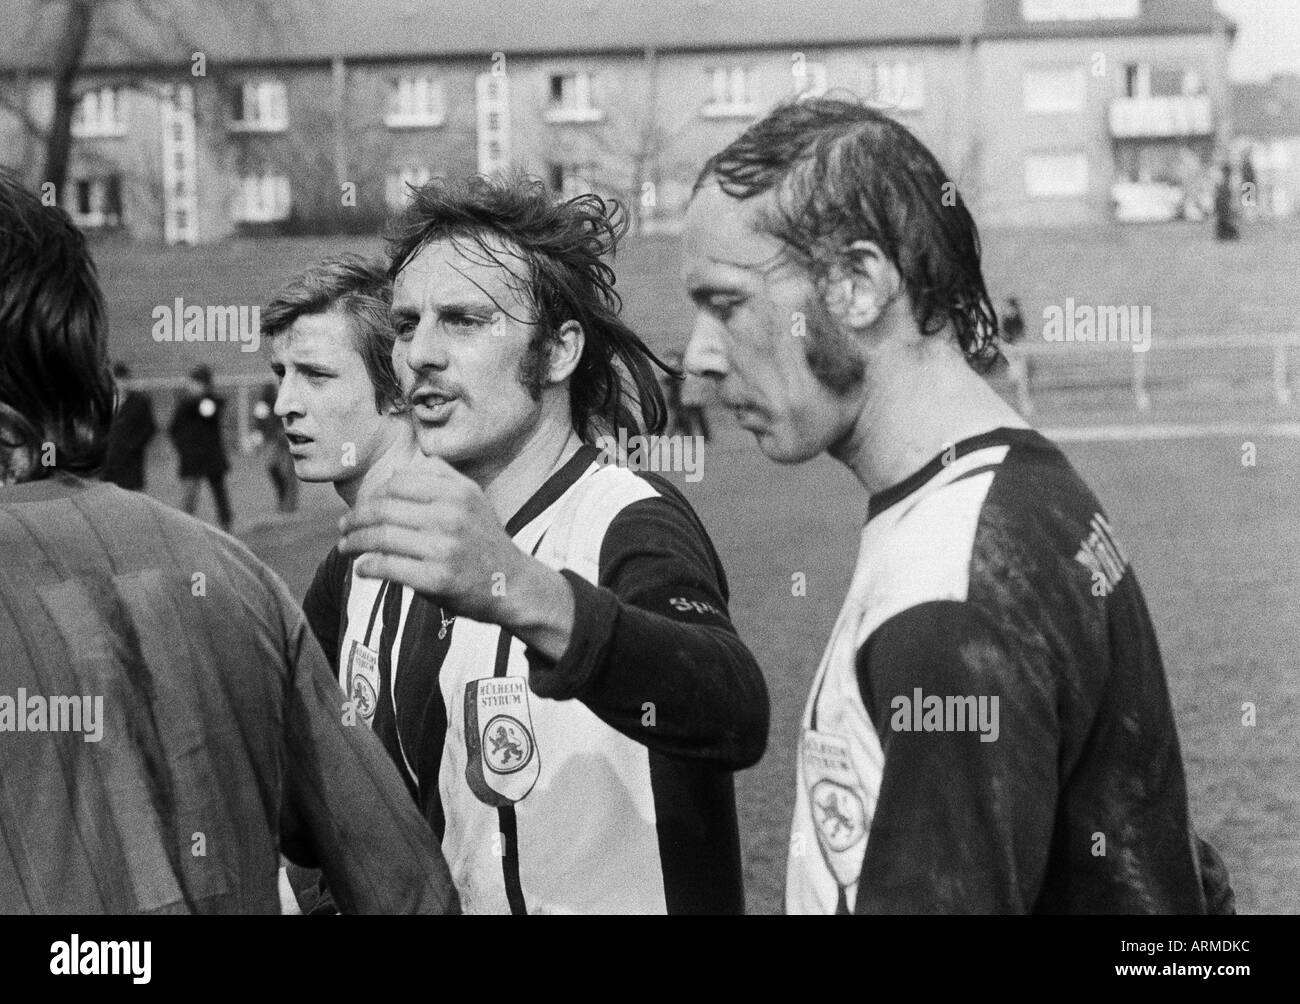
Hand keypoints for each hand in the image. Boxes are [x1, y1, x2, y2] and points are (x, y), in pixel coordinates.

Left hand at [337, 456, 574, 657]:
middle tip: (343, 527)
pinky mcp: (438, 579)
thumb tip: (395, 472)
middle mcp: (451, 515)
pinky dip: (368, 567)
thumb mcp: (474, 498)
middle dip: (355, 519)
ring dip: (354, 542)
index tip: (361, 507)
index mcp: (457, 491)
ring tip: (345, 547)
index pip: (397, 483)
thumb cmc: (485, 541)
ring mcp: (445, 548)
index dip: (371, 495)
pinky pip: (389, 567)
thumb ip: (441, 477)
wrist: (513, 584)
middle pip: (384, 509)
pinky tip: (362, 569)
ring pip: (381, 537)